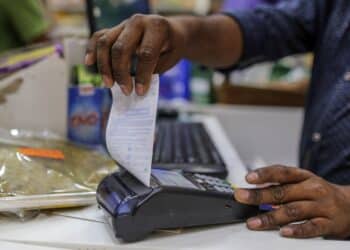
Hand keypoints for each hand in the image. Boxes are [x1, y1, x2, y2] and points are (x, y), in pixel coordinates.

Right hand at [85, 14, 186, 95]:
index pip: (146, 53)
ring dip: (104, 66)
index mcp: (157, 27)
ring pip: (106, 43)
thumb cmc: (170, 49)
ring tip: (109, 84)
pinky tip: (89, 63)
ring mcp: (124, 24)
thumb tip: (134, 88)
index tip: (140, 92)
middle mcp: (138, 22)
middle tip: (126, 91)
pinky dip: (91, 50)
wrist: (170, 33)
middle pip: (121, 48)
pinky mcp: (115, 29)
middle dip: (121, 73)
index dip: (143, 75)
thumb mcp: (169, 59)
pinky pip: (98, 37)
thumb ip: (152, 70)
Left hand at [234, 165, 349, 238]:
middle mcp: (312, 189)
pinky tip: (283, 232)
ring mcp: (320, 206)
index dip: (264, 174)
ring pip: (293, 211)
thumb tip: (253, 188)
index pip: (282, 172)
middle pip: (282, 192)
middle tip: (241, 196)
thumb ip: (280, 184)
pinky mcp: (328, 223)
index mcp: (303, 176)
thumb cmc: (318, 193)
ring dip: (270, 217)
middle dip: (259, 195)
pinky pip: (311, 227)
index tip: (248, 178)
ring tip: (253, 222)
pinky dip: (296, 230)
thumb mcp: (302, 182)